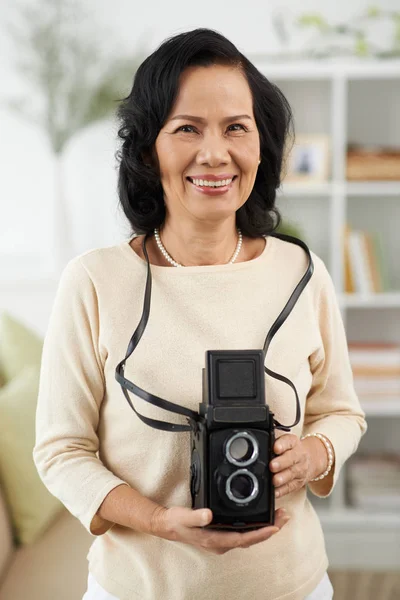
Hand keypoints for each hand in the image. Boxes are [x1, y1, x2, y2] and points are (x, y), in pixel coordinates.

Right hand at [150, 506, 289, 554]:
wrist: (167, 525)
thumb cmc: (176, 522)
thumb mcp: (184, 517)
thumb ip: (196, 516)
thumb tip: (209, 515)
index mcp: (215, 540)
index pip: (243, 539)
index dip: (260, 534)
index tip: (274, 527)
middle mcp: (222, 543)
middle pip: (251, 539)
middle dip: (270, 529)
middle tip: (285, 517)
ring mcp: (222, 539)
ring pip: (249, 536)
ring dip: (265, 527)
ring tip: (279, 516)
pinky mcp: (222, 533)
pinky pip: (243, 532)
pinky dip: (255, 525)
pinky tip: (261, 517)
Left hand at [270, 434, 326, 498]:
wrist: (312, 459)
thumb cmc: (292, 449)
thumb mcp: (286, 441)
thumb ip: (273, 441)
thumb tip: (261, 444)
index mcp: (293, 442)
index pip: (288, 441)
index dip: (282, 444)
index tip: (276, 448)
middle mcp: (299, 455)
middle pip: (291, 458)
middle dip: (281, 463)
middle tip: (272, 466)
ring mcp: (300, 470)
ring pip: (292, 474)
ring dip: (282, 478)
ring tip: (274, 480)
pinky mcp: (298, 483)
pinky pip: (290, 487)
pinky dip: (282, 491)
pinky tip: (275, 492)